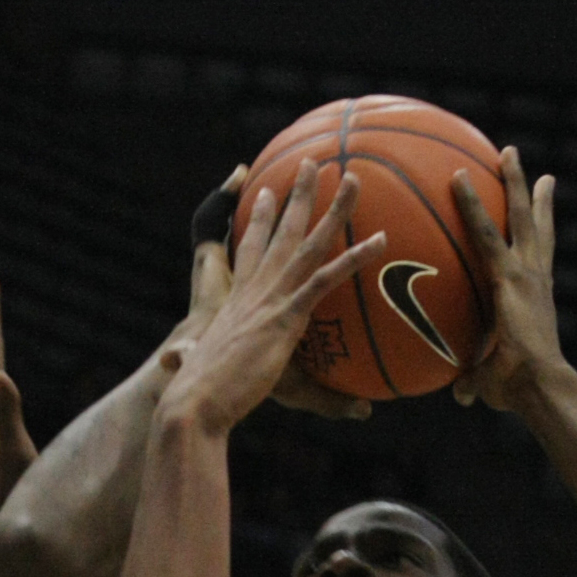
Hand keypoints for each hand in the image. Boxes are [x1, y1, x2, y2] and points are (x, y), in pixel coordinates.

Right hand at [161, 162, 383, 434]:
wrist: (196, 402)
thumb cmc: (209, 403)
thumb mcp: (254, 391)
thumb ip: (319, 400)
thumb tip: (365, 414)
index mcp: (237, 301)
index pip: (248, 252)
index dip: (259, 221)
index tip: (265, 192)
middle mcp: (254, 291)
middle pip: (279, 231)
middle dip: (296, 193)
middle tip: (310, 163)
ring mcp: (270, 299)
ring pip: (308, 243)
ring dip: (334, 208)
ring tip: (354, 177)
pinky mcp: (285, 315)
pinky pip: (325, 279)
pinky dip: (354, 258)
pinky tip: (381, 240)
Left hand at [450, 146, 566, 411]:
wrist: (538, 385)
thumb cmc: (519, 390)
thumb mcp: (491, 379)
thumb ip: (473, 379)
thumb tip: (460, 393)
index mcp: (535, 295)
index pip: (539, 255)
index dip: (541, 229)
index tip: (544, 206)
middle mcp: (536, 276)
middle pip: (536, 225)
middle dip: (532, 194)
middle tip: (532, 169)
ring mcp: (526, 272)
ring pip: (518, 215)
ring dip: (513, 181)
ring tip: (507, 151)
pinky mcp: (508, 275)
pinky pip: (484, 230)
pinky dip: (470, 202)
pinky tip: (457, 177)